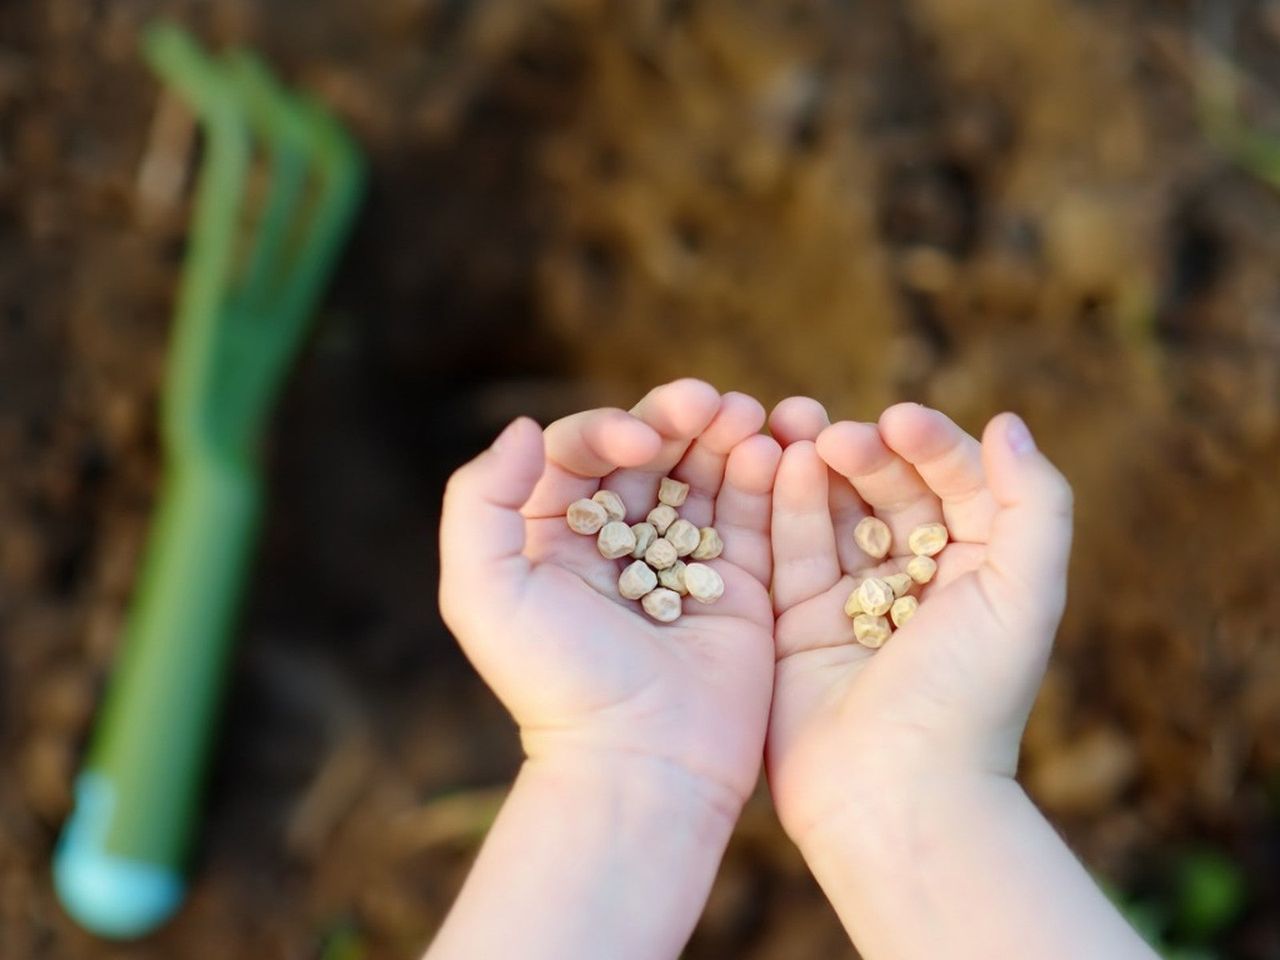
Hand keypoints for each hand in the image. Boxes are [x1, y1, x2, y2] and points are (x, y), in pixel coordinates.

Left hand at [438, 379, 779, 818]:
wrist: (639, 764)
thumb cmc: (554, 683)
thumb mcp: (481, 593)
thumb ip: (479, 500)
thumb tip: (524, 428)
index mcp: (554, 536)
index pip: (582, 451)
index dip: (610, 427)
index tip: (641, 441)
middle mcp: (617, 542)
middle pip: (651, 452)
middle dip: (680, 418)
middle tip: (713, 403)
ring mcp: (682, 560)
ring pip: (706, 474)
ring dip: (729, 436)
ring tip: (752, 417)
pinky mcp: (739, 584)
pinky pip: (754, 517)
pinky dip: (766, 478)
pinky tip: (776, 451)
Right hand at [763, 398, 1073, 840]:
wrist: (892, 796)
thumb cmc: (967, 699)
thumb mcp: (1025, 593)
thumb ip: (1034, 502)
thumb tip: (1008, 423)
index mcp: (977, 572)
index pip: (955, 483)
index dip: (930, 443)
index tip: (900, 419)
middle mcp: (915, 583)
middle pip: (888, 490)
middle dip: (863, 451)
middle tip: (834, 431)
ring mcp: (850, 600)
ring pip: (832, 511)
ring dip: (815, 465)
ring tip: (793, 428)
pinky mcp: (795, 622)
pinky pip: (787, 550)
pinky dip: (782, 505)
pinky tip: (776, 467)